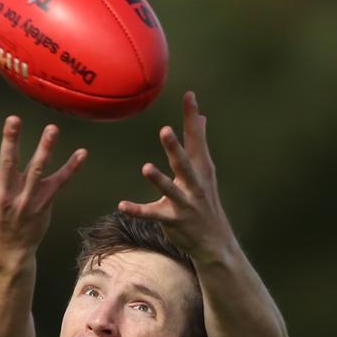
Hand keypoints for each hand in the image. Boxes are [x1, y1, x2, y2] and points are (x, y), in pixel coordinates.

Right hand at [0, 116, 86, 256]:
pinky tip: (82, 153)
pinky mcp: (44, 202)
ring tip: (52, 130)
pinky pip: (60, 183)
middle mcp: (5, 193)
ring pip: (37, 171)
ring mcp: (26, 198)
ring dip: (45, 150)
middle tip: (13, 120)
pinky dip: (71, 169)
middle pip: (8, 163)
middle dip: (10, 142)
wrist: (7, 250)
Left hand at [118, 91, 235, 262]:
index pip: (196, 139)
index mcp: (201, 168)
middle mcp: (195, 184)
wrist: (214, 240)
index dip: (192, 118)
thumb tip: (202, 117)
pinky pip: (152, 215)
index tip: (189, 95)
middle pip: (184, 162)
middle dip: (175, 147)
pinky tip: (121, 206)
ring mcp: (185, 203)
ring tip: (146, 168)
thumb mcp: (205, 171)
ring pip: (170, 189)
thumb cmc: (205, 201)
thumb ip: (200, 143)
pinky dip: (137, 211)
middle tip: (165, 130)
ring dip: (158, 179)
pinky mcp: (174, 220)